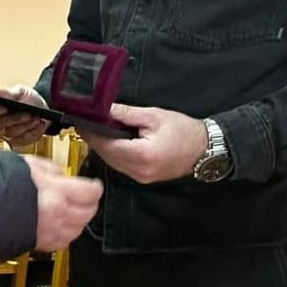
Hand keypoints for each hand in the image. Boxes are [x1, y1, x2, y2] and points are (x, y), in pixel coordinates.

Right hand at [0, 85, 49, 148]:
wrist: (41, 108)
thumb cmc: (28, 99)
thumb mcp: (21, 91)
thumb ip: (9, 92)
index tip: (5, 108)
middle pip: (0, 124)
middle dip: (16, 119)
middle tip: (29, 114)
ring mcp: (6, 133)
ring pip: (11, 133)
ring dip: (26, 126)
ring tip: (37, 118)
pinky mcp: (17, 141)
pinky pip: (23, 140)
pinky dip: (34, 132)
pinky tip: (40, 124)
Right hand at [21, 156, 102, 250]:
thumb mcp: (27, 164)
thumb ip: (50, 169)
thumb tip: (59, 174)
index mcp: (57, 192)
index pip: (91, 192)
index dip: (96, 187)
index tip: (94, 185)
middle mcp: (57, 215)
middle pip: (89, 213)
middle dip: (90, 203)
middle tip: (86, 196)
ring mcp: (49, 232)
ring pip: (78, 229)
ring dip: (79, 219)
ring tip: (72, 210)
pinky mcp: (39, 244)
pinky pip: (62, 242)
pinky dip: (65, 233)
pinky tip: (58, 225)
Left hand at [82, 105, 207, 184]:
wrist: (205, 150)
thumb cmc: (184, 131)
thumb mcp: (154, 116)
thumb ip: (126, 114)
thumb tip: (103, 108)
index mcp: (141, 156)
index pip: (106, 145)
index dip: (91, 133)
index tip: (81, 120)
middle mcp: (138, 171)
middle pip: (106, 156)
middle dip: (94, 139)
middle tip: (86, 122)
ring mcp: (140, 177)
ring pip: (111, 162)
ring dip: (103, 147)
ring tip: (97, 129)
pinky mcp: (142, 178)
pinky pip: (121, 166)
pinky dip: (114, 153)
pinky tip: (113, 141)